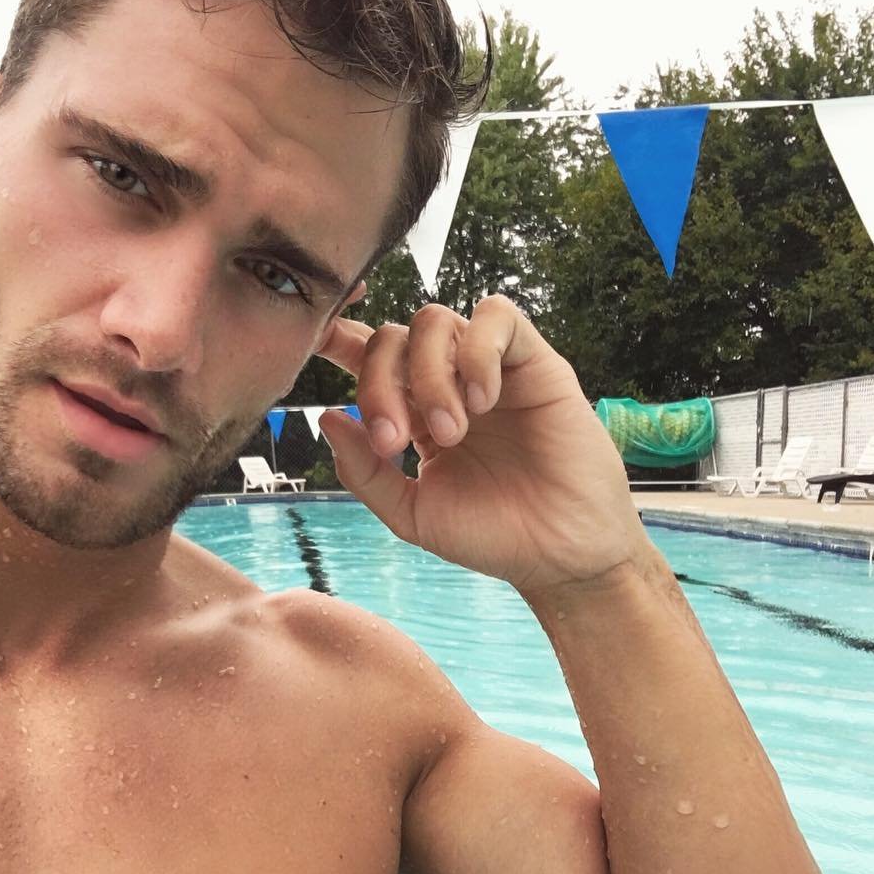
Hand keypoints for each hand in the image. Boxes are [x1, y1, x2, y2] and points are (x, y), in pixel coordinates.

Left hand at [316, 296, 650, 595]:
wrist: (560, 555)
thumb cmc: (493, 537)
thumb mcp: (412, 513)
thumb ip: (365, 472)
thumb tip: (329, 417)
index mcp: (415, 414)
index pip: (370, 359)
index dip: (339, 341)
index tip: (313, 344)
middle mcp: (449, 384)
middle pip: (393, 337)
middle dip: (379, 382)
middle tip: (396, 441)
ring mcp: (490, 370)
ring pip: (436, 320)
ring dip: (429, 375)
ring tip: (449, 434)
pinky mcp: (535, 363)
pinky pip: (496, 318)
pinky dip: (477, 352)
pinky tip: (482, 402)